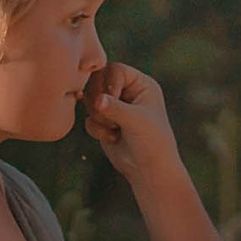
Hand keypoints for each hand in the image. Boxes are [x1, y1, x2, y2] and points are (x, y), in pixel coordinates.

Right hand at [85, 62, 188, 190]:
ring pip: (90, 100)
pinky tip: (112, 138)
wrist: (149, 170)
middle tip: (108, 117)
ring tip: (113, 128)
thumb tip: (96, 100)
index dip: (109, 83)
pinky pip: (89, 118)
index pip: (115, 70)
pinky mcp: (105, 122)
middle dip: (98, 101)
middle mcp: (127, 92)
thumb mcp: (136, 121)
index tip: (114, 100)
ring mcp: (115, 107)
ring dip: (98, 116)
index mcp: (141, 84)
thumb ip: (115, 108)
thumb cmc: (151, 142)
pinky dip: (97, 129)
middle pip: (97, 81)